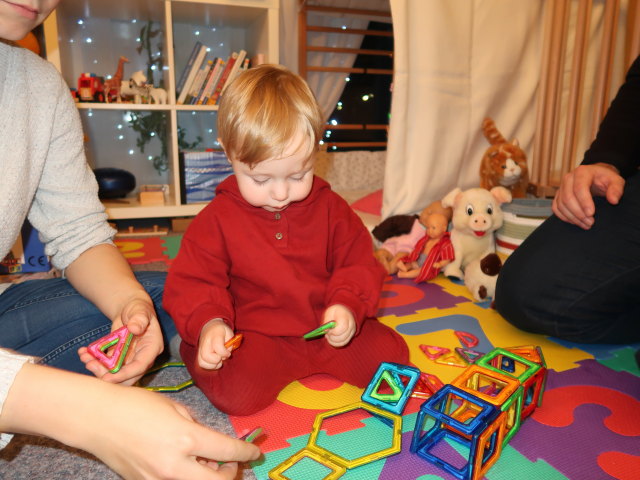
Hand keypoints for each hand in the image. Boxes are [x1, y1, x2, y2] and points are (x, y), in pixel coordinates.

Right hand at [1, 363, 260, 479]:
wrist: (95, 419)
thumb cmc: (135, 404)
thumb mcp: (174, 408)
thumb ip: (195, 427)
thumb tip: (209, 444)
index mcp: (185, 438)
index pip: (227, 452)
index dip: (246, 453)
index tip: (254, 452)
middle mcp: (174, 465)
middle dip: (232, 475)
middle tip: (235, 465)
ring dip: (210, 479)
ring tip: (210, 466)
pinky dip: (187, 478)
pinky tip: (187, 468)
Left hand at [78, 297, 163, 385]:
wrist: (130, 310)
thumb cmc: (138, 308)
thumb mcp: (140, 310)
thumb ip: (139, 319)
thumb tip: (134, 328)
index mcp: (152, 347)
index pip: (140, 366)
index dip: (124, 374)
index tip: (108, 377)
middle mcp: (142, 357)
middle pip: (127, 377)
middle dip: (108, 375)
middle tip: (91, 365)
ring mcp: (130, 359)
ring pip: (115, 374)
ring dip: (98, 369)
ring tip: (85, 356)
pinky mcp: (118, 359)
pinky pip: (106, 366)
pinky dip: (94, 362)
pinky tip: (84, 353)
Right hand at [198, 319, 234, 369]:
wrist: (209, 326)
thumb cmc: (221, 331)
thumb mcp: (229, 332)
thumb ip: (231, 343)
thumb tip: (227, 353)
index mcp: (215, 336)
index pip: (218, 348)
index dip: (225, 353)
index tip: (228, 352)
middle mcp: (205, 343)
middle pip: (207, 357)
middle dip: (217, 360)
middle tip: (222, 356)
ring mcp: (200, 349)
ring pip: (203, 363)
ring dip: (213, 365)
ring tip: (218, 359)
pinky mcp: (198, 354)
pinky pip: (202, 364)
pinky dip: (209, 366)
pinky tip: (215, 361)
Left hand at [323, 304, 355, 347]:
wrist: (344, 311)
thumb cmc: (335, 312)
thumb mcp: (329, 312)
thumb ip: (327, 320)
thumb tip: (325, 330)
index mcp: (346, 316)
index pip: (343, 327)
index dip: (334, 332)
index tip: (328, 331)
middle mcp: (351, 325)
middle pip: (343, 336)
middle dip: (332, 337)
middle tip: (327, 334)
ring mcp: (352, 331)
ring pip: (343, 342)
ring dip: (333, 341)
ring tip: (328, 336)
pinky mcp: (351, 336)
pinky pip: (343, 343)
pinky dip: (335, 343)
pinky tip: (331, 339)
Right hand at [552, 163, 624, 228]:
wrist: (595, 177)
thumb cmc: (605, 179)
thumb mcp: (616, 181)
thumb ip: (616, 189)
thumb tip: (613, 200)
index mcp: (582, 172)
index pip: (579, 188)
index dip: (584, 202)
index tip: (592, 214)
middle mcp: (568, 178)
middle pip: (568, 198)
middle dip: (578, 213)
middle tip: (590, 222)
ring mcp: (561, 187)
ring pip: (561, 205)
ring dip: (572, 217)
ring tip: (586, 224)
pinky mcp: (558, 195)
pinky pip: (556, 208)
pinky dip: (564, 217)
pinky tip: (576, 222)